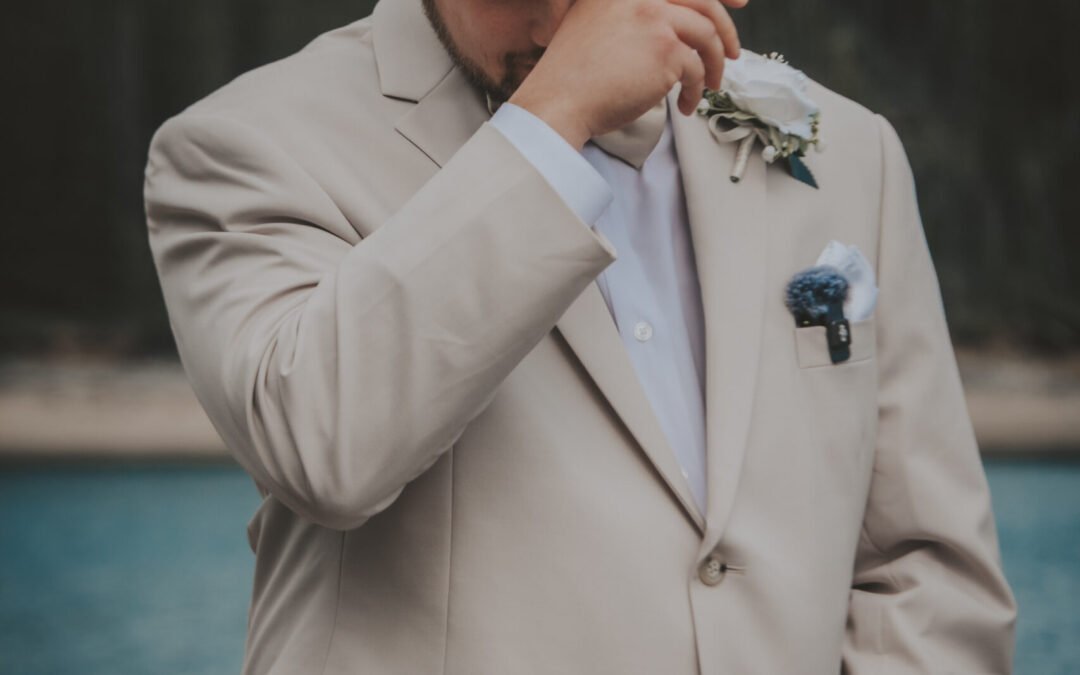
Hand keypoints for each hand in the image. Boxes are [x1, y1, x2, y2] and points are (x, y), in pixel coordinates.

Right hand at [508, 0, 746, 148]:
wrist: (558, 101)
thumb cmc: (572, 78)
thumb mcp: (595, 27)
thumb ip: (631, 19)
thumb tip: (674, 30)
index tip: (736, 5)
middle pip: (703, 2)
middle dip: (725, 29)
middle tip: (732, 53)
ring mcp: (655, 19)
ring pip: (706, 36)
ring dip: (715, 65)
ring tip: (710, 87)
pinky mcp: (666, 50)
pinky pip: (697, 69)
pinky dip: (697, 91)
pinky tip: (685, 105)